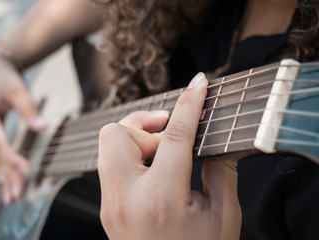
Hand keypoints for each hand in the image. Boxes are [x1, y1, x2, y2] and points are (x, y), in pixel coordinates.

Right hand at [0, 56, 45, 203]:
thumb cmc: (4, 78)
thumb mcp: (17, 88)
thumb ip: (28, 108)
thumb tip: (41, 127)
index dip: (11, 157)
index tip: (25, 170)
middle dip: (8, 176)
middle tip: (18, 196)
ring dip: (6, 177)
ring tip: (14, 198)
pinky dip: (4, 169)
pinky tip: (10, 183)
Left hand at [98, 73, 240, 239]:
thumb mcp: (222, 218)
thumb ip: (221, 174)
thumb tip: (216, 144)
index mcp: (161, 200)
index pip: (174, 137)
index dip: (189, 105)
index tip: (198, 85)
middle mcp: (126, 198)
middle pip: (117, 133)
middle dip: (145, 123)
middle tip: (170, 133)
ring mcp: (110, 204)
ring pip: (108, 145)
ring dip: (135, 137)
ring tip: (162, 151)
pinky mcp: (106, 207)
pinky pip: (109, 163)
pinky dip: (129, 154)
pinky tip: (152, 167)